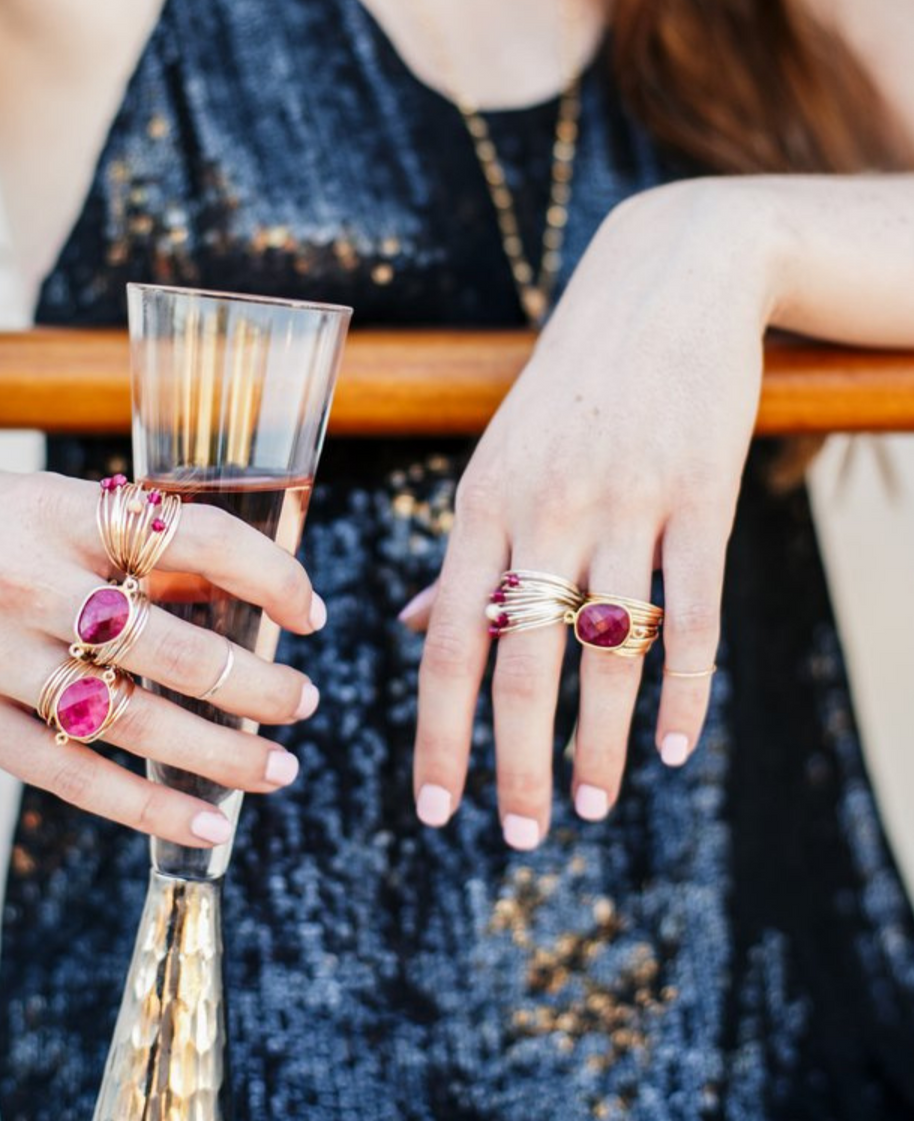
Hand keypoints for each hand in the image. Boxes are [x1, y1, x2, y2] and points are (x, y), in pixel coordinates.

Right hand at [0, 460, 324, 845]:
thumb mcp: (46, 505)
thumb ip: (134, 546)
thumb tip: (238, 588)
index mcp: (61, 513)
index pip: (196, 537)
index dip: (271, 575)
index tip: (310, 611)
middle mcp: (27, 582)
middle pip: (173, 647)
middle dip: (258, 683)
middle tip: (304, 701)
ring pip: (131, 722)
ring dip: (221, 753)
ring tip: (280, 768)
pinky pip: (70, 777)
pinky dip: (147, 809)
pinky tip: (207, 825)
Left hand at [409, 179, 781, 845]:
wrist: (669, 283)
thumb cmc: (572, 385)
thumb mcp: (500, 456)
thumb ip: (466, 549)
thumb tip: (418, 626)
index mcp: (482, 503)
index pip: (446, 642)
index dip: (438, 734)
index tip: (436, 810)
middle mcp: (546, 507)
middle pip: (520, 662)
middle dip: (513, 762)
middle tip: (516, 837)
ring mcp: (628, 501)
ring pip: (608, 650)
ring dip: (598, 743)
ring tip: (589, 807)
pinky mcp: (702, 495)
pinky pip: (696, 613)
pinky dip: (688, 690)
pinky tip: (680, 748)